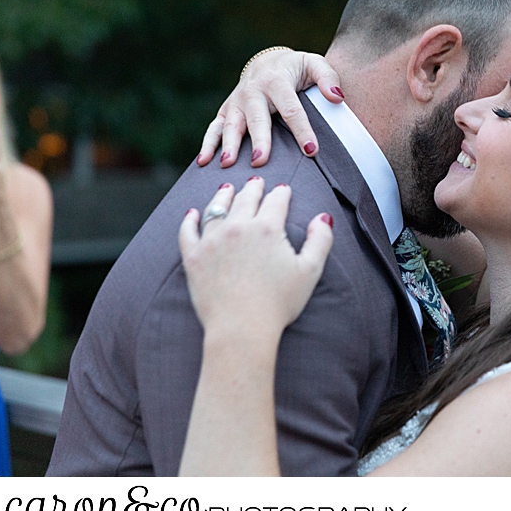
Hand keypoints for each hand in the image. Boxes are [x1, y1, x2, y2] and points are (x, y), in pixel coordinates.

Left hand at [178, 177, 333, 343]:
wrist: (241, 328)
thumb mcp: (310, 271)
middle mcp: (237, 227)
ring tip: (226, 189)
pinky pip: (187, 230)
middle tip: (256, 182)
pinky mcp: (193, 257)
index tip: (283, 190)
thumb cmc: (278, 303)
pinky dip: (190, 219)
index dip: (281, 193)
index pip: (275, 200)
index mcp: (267, 227)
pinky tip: (192, 213)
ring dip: (223, 195)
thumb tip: (322, 218)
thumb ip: (320, 240)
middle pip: (245, 198)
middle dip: (254, 188)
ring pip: (216, 208)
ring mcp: (212, 240)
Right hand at [197, 48, 343, 168]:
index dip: (302, 130)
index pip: (291, 108)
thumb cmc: (295, 69)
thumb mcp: (314, 64)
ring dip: (228, 145)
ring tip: (227, 165)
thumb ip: (328, 77)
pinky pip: (213, 128)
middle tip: (261, 161)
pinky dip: (207, 144)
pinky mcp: (226, 111)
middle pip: (257, 119)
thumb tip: (337, 97)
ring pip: (231, 124)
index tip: (311, 150)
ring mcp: (236, 102)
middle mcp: (253, 91)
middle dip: (259, 140)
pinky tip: (203, 162)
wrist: (267, 62)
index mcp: (277, 81)